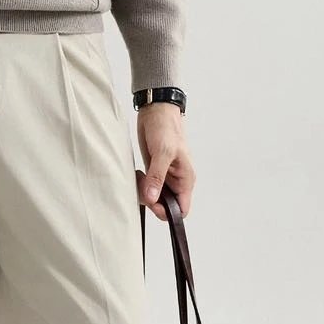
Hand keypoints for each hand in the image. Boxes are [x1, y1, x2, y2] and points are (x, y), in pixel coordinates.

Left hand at [135, 104, 194, 221]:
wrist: (155, 111)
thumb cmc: (166, 127)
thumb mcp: (162, 152)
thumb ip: (157, 177)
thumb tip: (152, 198)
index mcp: (185, 179)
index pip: (182, 209)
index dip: (168, 212)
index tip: (153, 203)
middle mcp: (176, 180)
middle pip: (166, 206)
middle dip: (153, 202)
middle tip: (142, 189)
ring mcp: (164, 176)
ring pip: (155, 198)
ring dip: (144, 193)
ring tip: (140, 176)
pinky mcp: (153, 171)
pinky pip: (147, 187)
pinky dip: (140, 185)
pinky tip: (138, 174)